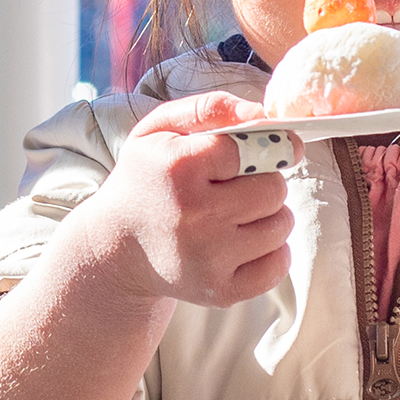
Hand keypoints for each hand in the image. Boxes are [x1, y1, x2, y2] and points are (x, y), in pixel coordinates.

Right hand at [79, 91, 303, 307]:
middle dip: (264, 181)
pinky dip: (272, 251)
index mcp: (178, 168)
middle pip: (274, 188)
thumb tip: (262, 112)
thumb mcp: (159, 130)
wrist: (117, 247)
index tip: (253, 153)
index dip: (259, 147)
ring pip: (281, 224)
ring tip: (237, 213)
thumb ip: (209, 109)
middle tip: (236, 186)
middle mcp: (194, 216)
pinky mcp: (220, 291)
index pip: (253, 148)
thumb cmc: (147, 179)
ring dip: (268, 215)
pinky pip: (279, 265)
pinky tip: (244, 241)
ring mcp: (208, 258)